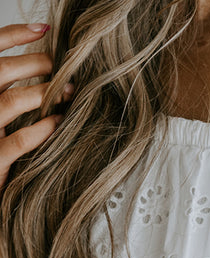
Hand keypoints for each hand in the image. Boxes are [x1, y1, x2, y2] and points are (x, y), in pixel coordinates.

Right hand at [0, 23, 74, 193]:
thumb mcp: (0, 119)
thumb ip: (13, 96)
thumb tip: (51, 75)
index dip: (14, 35)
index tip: (43, 29)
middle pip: (1, 71)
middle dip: (36, 64)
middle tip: (64, 68)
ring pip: (11, 102)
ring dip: (44, 95)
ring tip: (68, 94)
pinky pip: (19, 141)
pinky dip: (42, 130)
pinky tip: (59, 124)